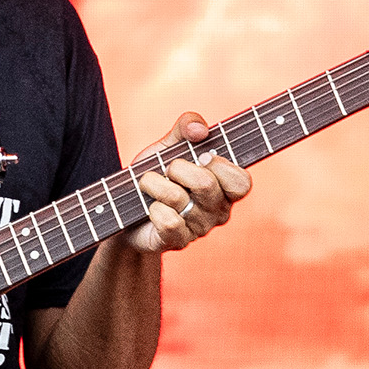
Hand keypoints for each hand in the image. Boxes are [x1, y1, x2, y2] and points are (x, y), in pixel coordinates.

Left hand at [123, 112, 250, 252]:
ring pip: (178, 198)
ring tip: (149, 187)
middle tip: (167, 170)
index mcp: (225, 187)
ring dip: (154, 185)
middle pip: (206, 184)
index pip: (242, 181)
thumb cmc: (156, 175)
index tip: (201, 156)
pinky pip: (168, 221)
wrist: (125, 208)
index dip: (220, 166)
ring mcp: (199, 228)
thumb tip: (200, 130)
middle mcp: (218, 210)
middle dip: (176, 168)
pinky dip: (152, 209)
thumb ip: (187, 127)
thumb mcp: (169, 145)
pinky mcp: (178, 241)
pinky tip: (150, 209)